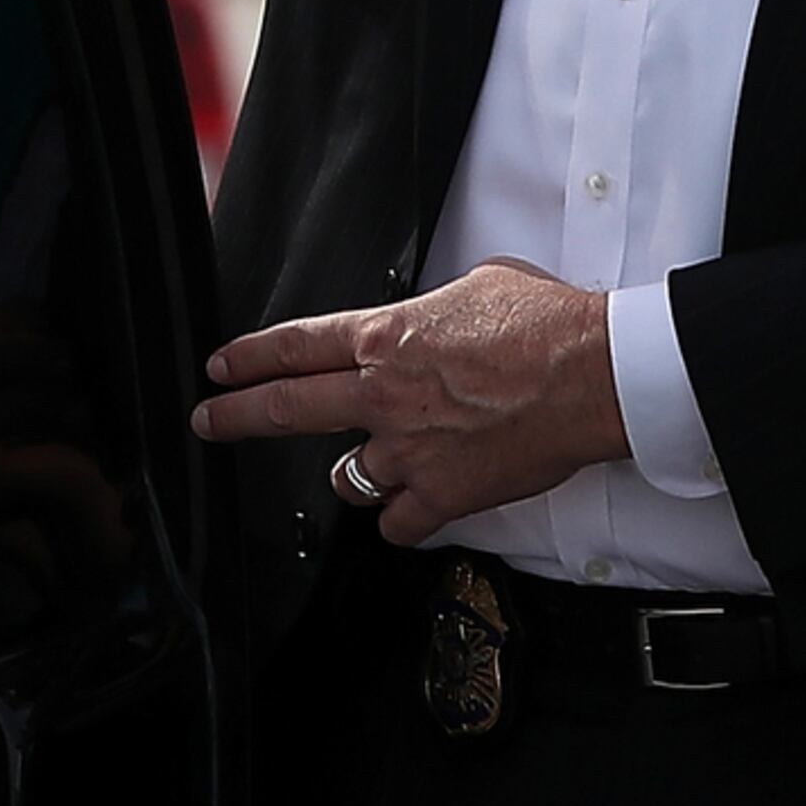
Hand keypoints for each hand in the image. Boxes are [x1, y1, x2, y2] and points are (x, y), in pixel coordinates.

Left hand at [194, 259, 629, 546]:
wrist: (595, 373)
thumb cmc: (551, 324)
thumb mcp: (482, 284)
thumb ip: (436, 310)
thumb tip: (432, 320)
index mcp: (389, 338)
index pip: (295, 346)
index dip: (248, 357)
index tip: (222, 368)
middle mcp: (384, 395)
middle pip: (285, 409)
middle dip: (235, 417)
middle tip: (210, 422)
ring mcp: (408, 450)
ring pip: (346, 477)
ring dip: (355, 473)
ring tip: (376, 468)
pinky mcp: (442, 495)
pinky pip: (396, 522)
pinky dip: (404, 517)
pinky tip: (416, 509)